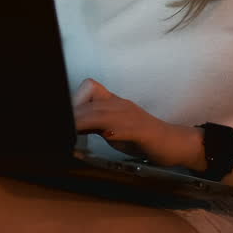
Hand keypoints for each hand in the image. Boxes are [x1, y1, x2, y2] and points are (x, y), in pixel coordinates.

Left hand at [72, 78, 202, 168]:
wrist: (174, 143)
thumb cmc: (141, 138)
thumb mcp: (113, 130)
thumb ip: (93, 125)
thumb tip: (70, 126)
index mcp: (113, 102)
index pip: (89, 89)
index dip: (74, 100)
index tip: (61, 115)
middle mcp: (120, 104)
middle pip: (90, 101)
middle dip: (73, 113)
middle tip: (58, 126)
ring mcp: (130, 115)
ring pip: (101, 112)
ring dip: (83, 120)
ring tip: (70, 130)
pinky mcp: (141, 129)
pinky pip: (121, 126)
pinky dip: (107, 130)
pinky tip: (101, 136)